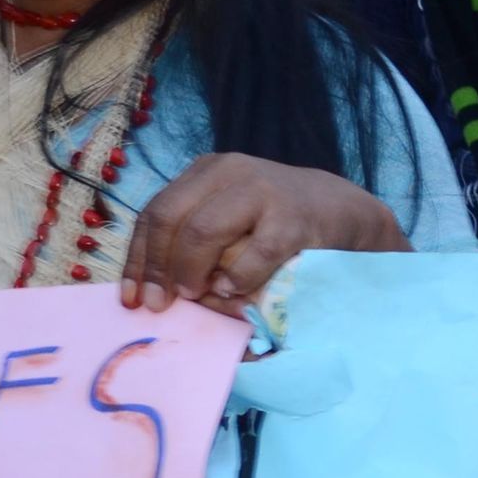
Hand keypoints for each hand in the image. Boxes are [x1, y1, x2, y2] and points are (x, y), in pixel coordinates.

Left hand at [119, 152, 405, 314]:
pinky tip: (233, 293)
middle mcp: (230, 173)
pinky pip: (252, 255)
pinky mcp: (293, 219)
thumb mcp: (231, 217)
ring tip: (198, 296)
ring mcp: (262, 192)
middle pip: (170, 218)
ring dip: (191, 271)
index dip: (139, 259)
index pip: (155, 213)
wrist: (344, 212)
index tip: (133, 299)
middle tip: (162, 304)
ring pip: (202, 231)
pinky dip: (237, 279)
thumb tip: (151, 289)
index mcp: (207, 172)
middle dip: (159, 268)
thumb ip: (194, 239)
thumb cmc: (277, 223)